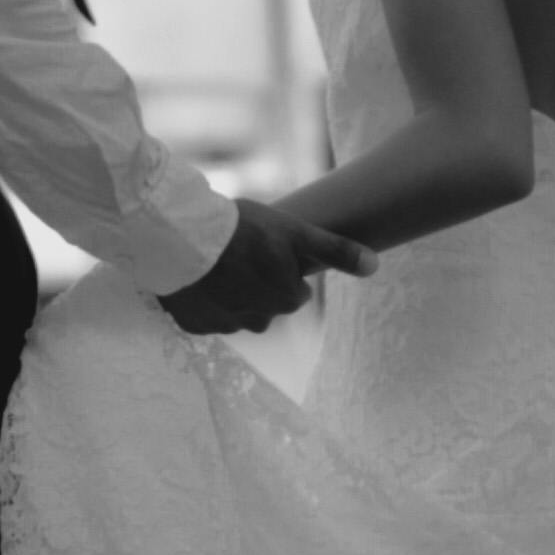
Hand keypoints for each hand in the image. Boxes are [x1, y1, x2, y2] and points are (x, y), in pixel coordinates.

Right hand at [160, 198, 375, 338]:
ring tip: (218, 265)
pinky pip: (206, 318)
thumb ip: (336, 251)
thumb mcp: (295, 232)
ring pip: (237, 314)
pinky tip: (198, 278)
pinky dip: (205, 302)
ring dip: (233, 296)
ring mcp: (222, 326)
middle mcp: (257, 320)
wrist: (179, 236)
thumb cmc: (242, 229)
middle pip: (268, 306)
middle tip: (242, 255)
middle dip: (260, 285)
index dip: (283, 269)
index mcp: (285, 299)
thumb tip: (375, 266)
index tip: (266, 249)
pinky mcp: (192, 325)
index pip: (295, 292)